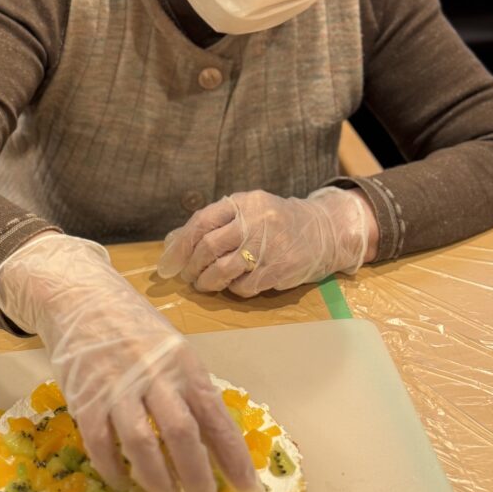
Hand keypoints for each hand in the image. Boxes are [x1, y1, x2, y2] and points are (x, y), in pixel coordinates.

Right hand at [0, 233, 263, 491]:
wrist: (80, 296)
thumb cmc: (133, 326)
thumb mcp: (172, 349)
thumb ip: (189, 389)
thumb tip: (215, 442)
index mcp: (184, 364)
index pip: (217, 419)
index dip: (235, 461)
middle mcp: (155, 375)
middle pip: (183, 436)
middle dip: (199, 479)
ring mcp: (117, 386)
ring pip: (142, 444)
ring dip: (158, 481)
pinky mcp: (85, 397)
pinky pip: (100, 443)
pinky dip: (114, 470)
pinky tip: (124, 485)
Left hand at [157, 187, 376, 296]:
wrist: (323, 231)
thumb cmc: (275, 222)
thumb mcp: (248, 210)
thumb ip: (216, 222)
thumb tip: (174, 243)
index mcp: (242, 203)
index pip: (201, 222)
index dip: (180, 245)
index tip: (169, 262)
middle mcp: (254, 222)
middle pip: (208, 247)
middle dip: (192, 266)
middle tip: (189, 276)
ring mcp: (267, 246)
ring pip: (222, 270)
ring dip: (207, 282)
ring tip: (205, 284)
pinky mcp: (277, 270)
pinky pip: (243, 286)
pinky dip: (233, 289)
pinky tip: (235, 284)